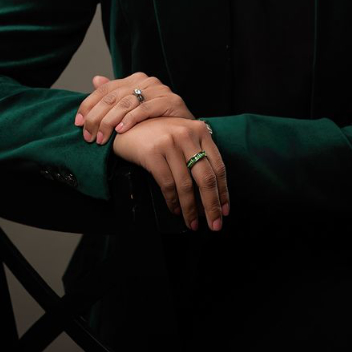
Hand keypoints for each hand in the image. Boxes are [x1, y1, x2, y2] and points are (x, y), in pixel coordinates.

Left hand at [74, 72, 195, 144]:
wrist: (187, 131)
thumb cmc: (157, 121)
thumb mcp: (132, 108)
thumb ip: (114, 95)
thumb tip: (95, 79)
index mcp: (134, 79)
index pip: (104, 89)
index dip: (88, 106)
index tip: (78, 123)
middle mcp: (146, 81)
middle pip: (112, 97)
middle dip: (96, 118)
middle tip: (88, 137)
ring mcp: (159, 90)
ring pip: (126, 103)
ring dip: (110, 122)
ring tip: (102, 139)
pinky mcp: (171, 101)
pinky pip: (145, 109)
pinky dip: (131, 120)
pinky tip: (121, 131)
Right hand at [112, 117, 228, 230]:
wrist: (126, 127)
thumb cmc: (158, 136)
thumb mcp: (182, 137)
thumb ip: (197, 155)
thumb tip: (210, 194)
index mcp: (200, 131)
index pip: (218, 167)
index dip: (223, 192)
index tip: (225, 210)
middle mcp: (187, 135)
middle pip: (206, 178)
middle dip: (212, 206)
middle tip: (215, 224)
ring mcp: (170, 143)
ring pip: (186, 185)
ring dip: (190, 209)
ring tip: (192, 223)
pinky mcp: (152, 153)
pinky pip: (167, 184)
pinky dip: (173, 201)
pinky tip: (175, 210)